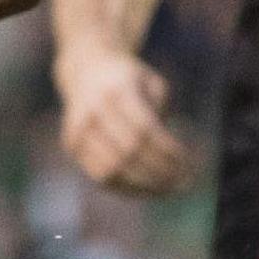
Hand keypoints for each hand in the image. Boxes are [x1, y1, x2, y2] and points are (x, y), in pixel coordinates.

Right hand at [55, 46, 190, 195]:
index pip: (144, 129)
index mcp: (116, 90)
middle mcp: (93, 110)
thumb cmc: (129, 80)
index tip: (187, 161)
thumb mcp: (151, 82)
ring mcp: (77, 130)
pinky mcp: (71, 146)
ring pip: (112, 170)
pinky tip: (148, 189)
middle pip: (128, 152)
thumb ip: (161, 110)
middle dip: (159, 171)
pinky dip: (127, 188)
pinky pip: (101, 177)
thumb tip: (170, 154)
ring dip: (144, 185)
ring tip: (168, 189)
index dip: (166, 150)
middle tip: (183, 182)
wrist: (86, 69)